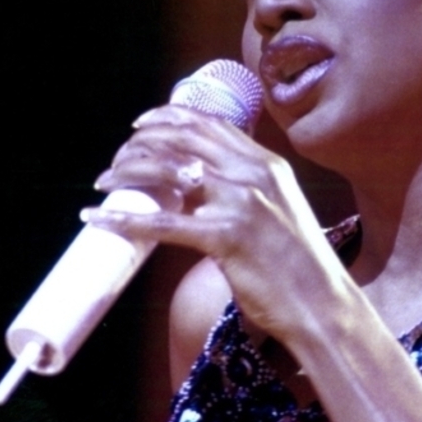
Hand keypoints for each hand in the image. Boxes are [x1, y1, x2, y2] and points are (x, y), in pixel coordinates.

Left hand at [82, 105, 347, 339]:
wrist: (322, 304)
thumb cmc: (300, 267)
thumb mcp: (278, 211)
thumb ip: (244, 192)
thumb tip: (196, 191)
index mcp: (267, 164)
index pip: (210, 124)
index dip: (169, 117)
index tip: (141, 124)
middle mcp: (254, 173)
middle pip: (183, 137)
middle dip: (141, 140)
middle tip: (117, 156)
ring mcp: (241, 202)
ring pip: (168, 170)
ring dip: (127, 171)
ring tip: (104, 182)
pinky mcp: (226, 236)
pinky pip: (162, 224)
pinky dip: (124, 219)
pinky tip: (100, 218)